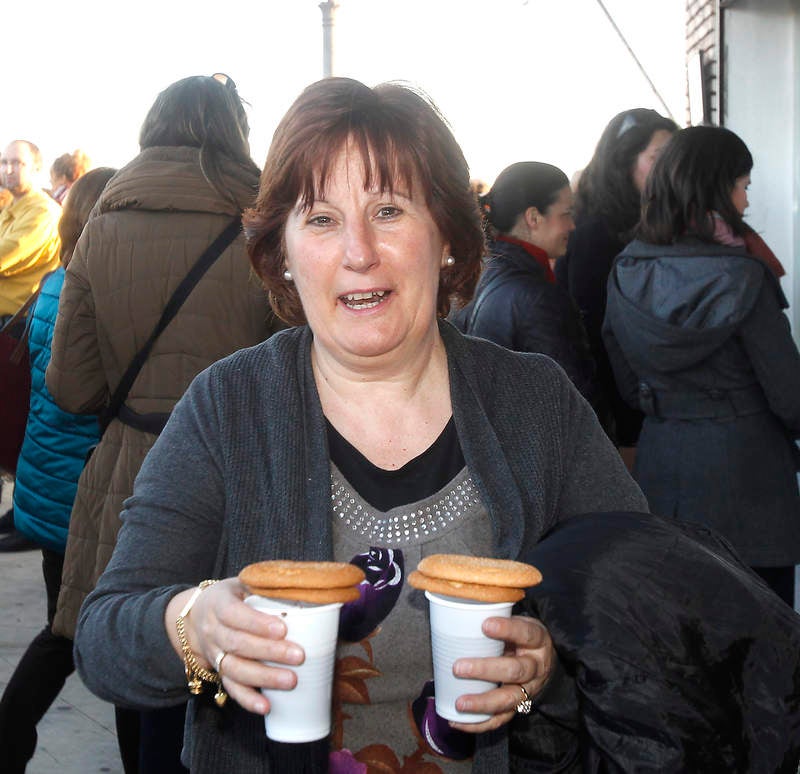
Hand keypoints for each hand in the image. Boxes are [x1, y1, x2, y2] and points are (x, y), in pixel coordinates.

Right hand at [168, 579, 304, 714]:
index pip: (234, 614)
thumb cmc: (232, 596)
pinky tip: (267, 706)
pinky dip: (248, 699)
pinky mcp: (218, 671)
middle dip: (269, 652)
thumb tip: (305, 587)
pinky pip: (231, 688)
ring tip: (291, 680)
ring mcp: (213, 653)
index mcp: (218, 604)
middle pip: (237, 644)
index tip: (283, 629)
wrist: (198, 615)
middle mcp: (212, 630)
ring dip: (264, 677)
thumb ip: (267, 586)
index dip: (257, 623)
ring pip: (235, 669)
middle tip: (299, 656)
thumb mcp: (244, 582)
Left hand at [448, 614, 553, 732]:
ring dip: (482, 703)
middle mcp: (536, 666)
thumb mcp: (518, 621)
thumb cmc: (521, 635)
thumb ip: (497, 616)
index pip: (525, 633)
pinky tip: (458, 722)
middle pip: (515, 671)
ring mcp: (529, 689)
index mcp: (536, 640)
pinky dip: (480, 723)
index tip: (485, 624)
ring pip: (509, 699)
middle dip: (485, 670)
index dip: (507, 629)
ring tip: (459, 703)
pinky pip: (502, 719)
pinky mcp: (519, 705)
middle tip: (458, 667)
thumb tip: (458, 608)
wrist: (544, 657)